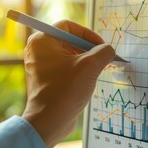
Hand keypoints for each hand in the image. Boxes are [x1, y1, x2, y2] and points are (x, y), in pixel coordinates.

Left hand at [22, 20, 114, 147]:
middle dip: (88, 49)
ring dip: (84, 60)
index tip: (101, 45)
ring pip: (67, 55)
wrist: (48, 121)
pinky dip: (77, 70)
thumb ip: (103, 52)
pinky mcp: (45, 78)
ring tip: (97, 70)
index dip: (87, 34)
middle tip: (102, 58)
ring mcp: (40, 65)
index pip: (68, 26)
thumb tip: (109, 50)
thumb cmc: (64, 91)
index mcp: (41, 41)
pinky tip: (88, 79)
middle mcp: (37, 50)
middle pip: (68, 40)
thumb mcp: (89, 67)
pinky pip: (64, 67)